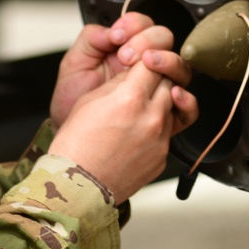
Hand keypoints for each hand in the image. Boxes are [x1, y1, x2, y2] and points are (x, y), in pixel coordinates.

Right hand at [48, 59, 197, 202]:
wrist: (78, 187)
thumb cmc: (76, 146)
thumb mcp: (90, 101)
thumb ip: (119, 83)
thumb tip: (135, 73)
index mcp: (130, 98)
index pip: (152, 64)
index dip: (145, 61)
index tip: (140, 63)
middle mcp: (151, 118)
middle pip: (168, 82)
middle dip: (157, 78)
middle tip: (141, 82)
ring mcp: (160, 139)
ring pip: (172, 106)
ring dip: (160, 102)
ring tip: (138, 109)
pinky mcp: (163, 156)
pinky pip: (168, 132)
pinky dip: (157, 127)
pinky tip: (137, 132)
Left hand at [49, 12, 188, 129]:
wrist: (73, 142)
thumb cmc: (71, 103)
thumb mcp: (74, 65)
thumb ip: (91, 40)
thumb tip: (112, 31)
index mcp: (125, 50)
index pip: (143, 26)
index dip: (134, 27)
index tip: (117, 38)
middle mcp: (145, 68)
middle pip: (165, 42)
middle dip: (148, 42)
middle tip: (126, 56)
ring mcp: (157, 91)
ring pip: (180, 69)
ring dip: (169, 62)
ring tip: (150, 66)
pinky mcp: (164, 117)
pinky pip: (188, 109)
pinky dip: (187, 100)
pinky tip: (174, 94)